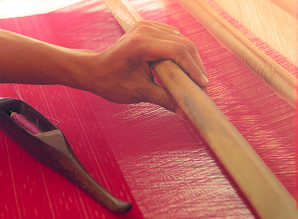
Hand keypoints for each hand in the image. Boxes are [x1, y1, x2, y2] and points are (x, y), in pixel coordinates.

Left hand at [82, 20, 207, 111]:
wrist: (94, 70)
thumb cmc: (112, 82)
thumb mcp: (139, 93)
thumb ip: (164, 100)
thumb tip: (185, 112)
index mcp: (140, 44)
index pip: (177, 51)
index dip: (194, 69)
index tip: (203, 85)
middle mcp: (145, 30)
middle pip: (183, 43)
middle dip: (196, 65)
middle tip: (203, 85)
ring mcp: (147, 27)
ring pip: (181, 39)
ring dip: (191, 59)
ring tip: (197, 79)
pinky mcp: (149, 28)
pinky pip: (173, 38)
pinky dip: (182, 52)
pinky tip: (186, 68)